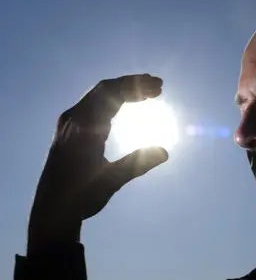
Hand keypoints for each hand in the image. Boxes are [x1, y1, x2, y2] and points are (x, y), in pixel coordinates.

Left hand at [27, 74, 167, 254]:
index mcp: (84, 127)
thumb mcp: (111, 180)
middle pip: (105, 89)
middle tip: (157, 86)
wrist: (51, 211)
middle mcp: (74, 119)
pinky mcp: (69, 131)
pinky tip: (124, 107)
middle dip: (132, 84)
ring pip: (98, 96)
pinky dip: (112, 101)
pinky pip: (92, 106)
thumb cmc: (80, 197)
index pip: (111, 94)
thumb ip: (138, 163)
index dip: (136, 86)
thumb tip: (165, 152)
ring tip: (146, 94)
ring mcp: (69, 123)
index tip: (158, 88)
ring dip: (122, 91)